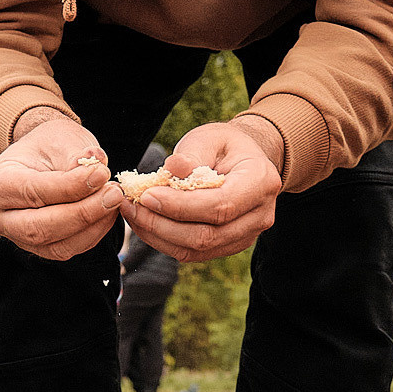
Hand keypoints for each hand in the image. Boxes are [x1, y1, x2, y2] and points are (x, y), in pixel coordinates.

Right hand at [0, 113, 119, 260]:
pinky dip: (92, 234)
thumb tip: (97, 168)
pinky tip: (107, 214)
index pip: (33, 191)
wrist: (39, 158)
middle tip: (114, 194)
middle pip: (40, 226)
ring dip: (92, 226)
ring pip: (56, 245)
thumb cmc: (47, 145)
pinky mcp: (36, 248)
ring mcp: (15, 236)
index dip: (70, 187)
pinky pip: (66, 249)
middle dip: (83, 213)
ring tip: (115, 200)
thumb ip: (75, 155)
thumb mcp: (58, 138)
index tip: (102, 174)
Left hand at [123, 120, 281, 261]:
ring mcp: (246, 235)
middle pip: (208, 235)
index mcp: (260, 182)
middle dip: (162, 224)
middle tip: (131, 206)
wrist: (245, 160)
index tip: (147, 195)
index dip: (181, 206)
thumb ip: (192, 153)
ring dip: (159, 236)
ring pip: (198, 250)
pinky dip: (165, 241)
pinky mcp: (229, 245)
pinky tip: (146, 223)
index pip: (220, 205)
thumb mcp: (209, 137)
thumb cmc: (224, 145)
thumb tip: (171, 171)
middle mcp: (260, 215)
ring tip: (133, 214)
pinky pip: (194, 253)